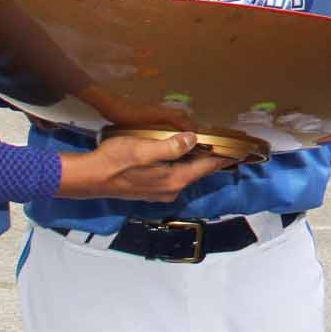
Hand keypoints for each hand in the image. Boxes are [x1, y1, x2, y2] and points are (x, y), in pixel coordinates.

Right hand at [60, 131, 236, 200]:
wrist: (89, 178)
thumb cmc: (114, 161)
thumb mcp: (144, 150)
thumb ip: (170, 147)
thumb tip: (193, 139)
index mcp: (174, 180)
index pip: (207, 167)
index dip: (224, 157)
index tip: (241, 151)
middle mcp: (171, 190)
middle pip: (199, 172)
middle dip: (214, 159)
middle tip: (229, 146)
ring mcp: (160, 191)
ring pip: (187, 174)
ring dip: (198, 161)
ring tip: (210, 147)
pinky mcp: (150, 188)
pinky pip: (175, 175)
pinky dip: (184, 164)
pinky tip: (183, 154)